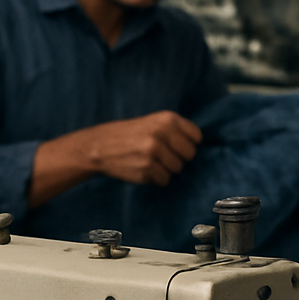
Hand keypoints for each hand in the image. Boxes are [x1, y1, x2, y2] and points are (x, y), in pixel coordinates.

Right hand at [80, 110, 202, 185]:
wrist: (99, 145)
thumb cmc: (130, 135)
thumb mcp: (153, 122)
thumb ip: (175, 130)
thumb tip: (198, 146)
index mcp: (167, 119)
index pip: (196, 137)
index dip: (188, 144)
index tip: (177, 146)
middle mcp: (162, 133)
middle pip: (190, 155)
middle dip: (179, 158)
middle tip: (162, 155)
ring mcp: (154, 152)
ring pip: (177, 169)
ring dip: (166, 169)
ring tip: (150, 161)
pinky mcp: (147, 169)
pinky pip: (165, 180)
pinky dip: (156, 178)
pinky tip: (144, 169)